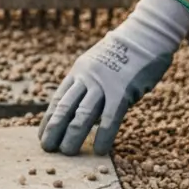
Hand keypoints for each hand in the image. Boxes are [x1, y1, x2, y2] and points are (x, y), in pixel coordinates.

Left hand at [39, 0, 188, 154]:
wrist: (146, 35)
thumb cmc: (126, 53)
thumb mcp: (99, 64)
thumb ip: (91, 85)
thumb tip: (85, 111)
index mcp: (79, 72)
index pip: (58, 99)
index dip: (49, 120)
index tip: (42, 135)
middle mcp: (87, 78)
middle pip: (65, 108)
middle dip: (54, 130)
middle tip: (47, 149)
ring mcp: (104, 84)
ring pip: (82, 115)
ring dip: (73, 136)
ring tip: (67, 153)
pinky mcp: (123, 90)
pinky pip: (110, 117)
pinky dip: (103, 135)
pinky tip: (100, 150)